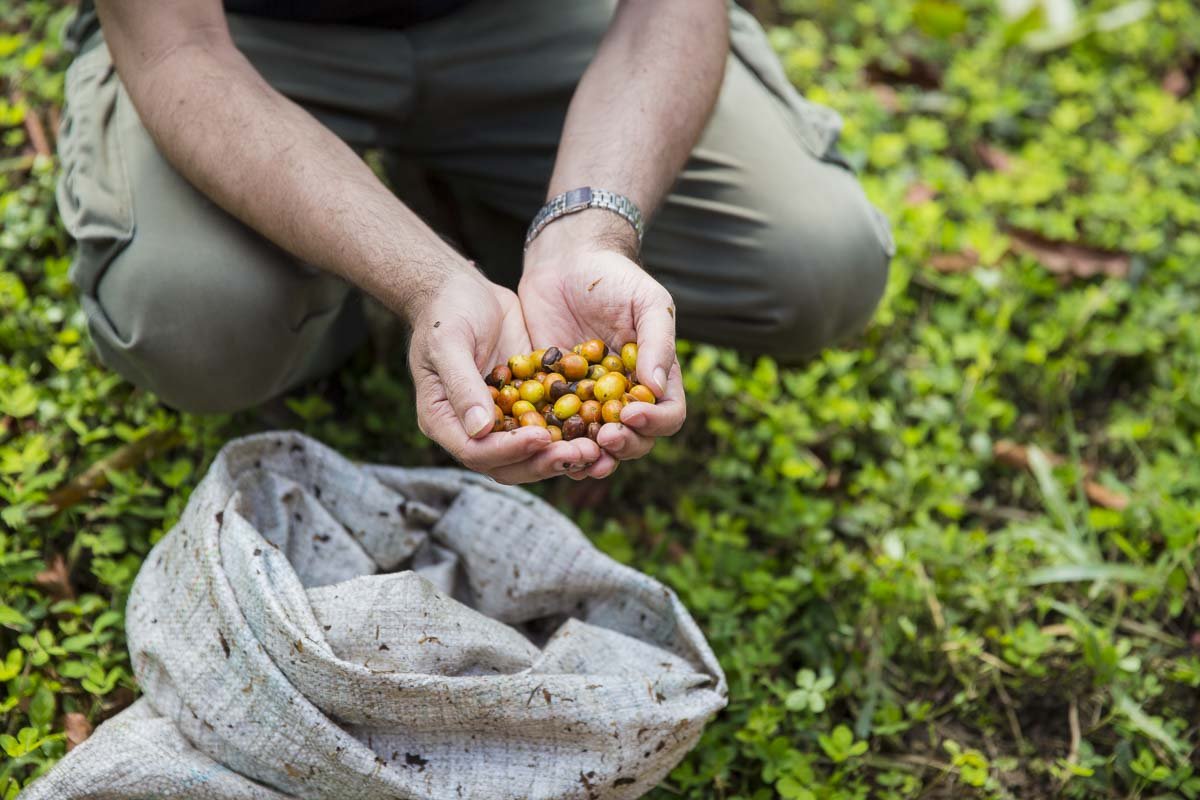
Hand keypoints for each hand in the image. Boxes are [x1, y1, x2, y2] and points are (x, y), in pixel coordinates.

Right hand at [408, 270, 601, 483]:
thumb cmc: (445, 312)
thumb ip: (463, 386)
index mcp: (444, 420)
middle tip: (582, 453)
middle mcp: (472, 429)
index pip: (476, 452)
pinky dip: (572, 432)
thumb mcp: (449, 343)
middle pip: (508, 464)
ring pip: (533, 452)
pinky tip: (602, 428)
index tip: (542, 438)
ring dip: (563, 454)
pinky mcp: (526, 403)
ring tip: (597, 449)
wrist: (461, 288)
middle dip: (545, 462)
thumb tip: (480, 430)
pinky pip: (550, 425)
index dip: (510, 450)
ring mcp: (502, 418)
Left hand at [519, 212, 685, 478]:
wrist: (564, 262)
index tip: (630, 414)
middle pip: (634, 440)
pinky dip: (550, 443)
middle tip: (603, 438)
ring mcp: (589, 401)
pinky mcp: (554, 399)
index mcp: (656, 378)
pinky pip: (555, 430)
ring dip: (588, 457)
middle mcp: (626, 397)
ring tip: (576, 456)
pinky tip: (540, 443)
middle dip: (621, 446)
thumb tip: (657, 389)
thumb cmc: (614, 277)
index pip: (668, 414)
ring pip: (595, 445)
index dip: (654, 422)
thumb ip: (656, 343)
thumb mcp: (646, 302)